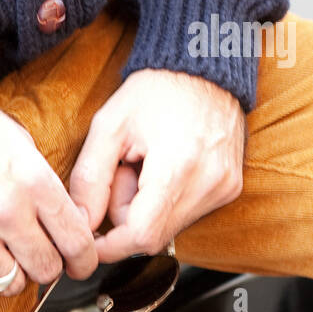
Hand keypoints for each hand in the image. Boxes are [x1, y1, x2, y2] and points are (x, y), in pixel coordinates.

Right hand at [0, 88, 96, 295]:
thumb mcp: (19, 143)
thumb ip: (42, 185)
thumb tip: (63, 220)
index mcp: (34, 182)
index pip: (76, 240)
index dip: (82, 259)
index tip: (79, 264)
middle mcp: (6, 211)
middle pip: (45, 268)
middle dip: (46, 268)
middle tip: (38, 260)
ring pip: (7, 284)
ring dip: (8, 277)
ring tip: (3, 262)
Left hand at [69, 69, 245, 262]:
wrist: (203, 66)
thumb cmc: (156, 90)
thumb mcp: (109, 126)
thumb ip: (90, 179)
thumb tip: (81, 224)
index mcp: (178, 167)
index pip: (141, 235)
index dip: (110, 245)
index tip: (90, 238)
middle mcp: (209, 183)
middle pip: (154, 235)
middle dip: (126, 217)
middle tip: (123, 173)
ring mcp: (225, 187)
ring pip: (170, 227)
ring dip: (147, 209)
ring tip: (146, 166)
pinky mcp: (231, 187)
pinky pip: (189, 213)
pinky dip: (168, 201)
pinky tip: (167, 167)